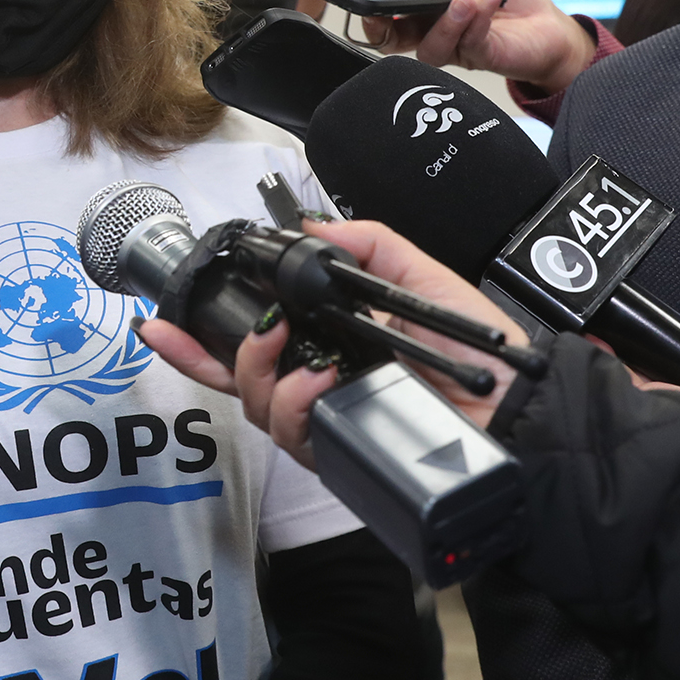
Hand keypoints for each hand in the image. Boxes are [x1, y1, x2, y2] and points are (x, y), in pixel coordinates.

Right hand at [138, 219, 526, 472]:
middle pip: (236, 380)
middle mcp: (319, 385)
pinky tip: (318, 380)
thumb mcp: (419, 278)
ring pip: (255, 406)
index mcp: (330, 344)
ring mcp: (327, 421)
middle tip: (231, 328)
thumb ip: (367, 245)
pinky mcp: (342, 452)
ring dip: (259, 372)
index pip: (253, 343)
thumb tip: (311, 226)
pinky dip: (295, 402)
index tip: (160, 320)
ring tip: (292, 348)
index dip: (200, 339)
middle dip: (206, 355)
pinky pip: (293, 434)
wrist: (519, 409)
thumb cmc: (480, 353)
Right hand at [358, 0, 596, 92]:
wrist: (552, 21)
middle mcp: (437, 35)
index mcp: (427, 13)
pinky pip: (470, 42)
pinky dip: (479, 16)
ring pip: (431, 47)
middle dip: (385, 29)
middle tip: (387, 12)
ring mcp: (459, 50)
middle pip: (395, 43)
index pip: (389, 20)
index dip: (371, 15)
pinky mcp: (483, 58)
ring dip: (446, 20)